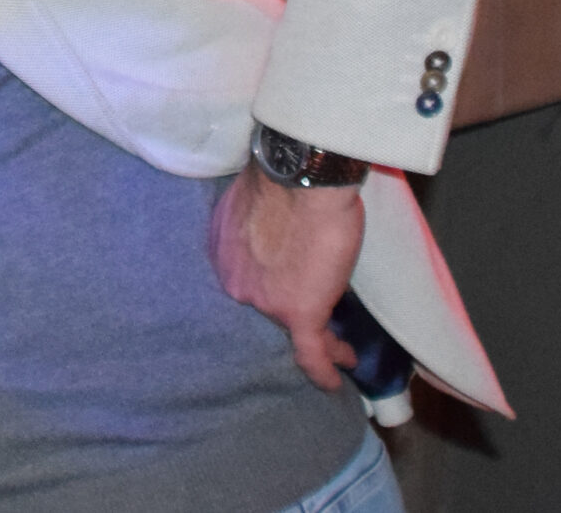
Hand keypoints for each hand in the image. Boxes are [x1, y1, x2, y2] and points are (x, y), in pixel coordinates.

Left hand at [208, 164, 364, 391]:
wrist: (301, 178)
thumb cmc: (282, 178)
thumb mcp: (252, 206)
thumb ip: (255, 231)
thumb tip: (271, 234)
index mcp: (223, 255)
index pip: (247, 282)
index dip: (267, 290)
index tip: (281, 294)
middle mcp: (235, 283)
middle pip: (266, 306)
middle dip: (287, 314)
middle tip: (311, 320)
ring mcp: (265, 302)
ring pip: (292, 331)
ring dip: (318, 340)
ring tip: (338, 351)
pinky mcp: (298, 313)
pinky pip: (311, 352)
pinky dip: (323, 370)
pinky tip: (334, 381)